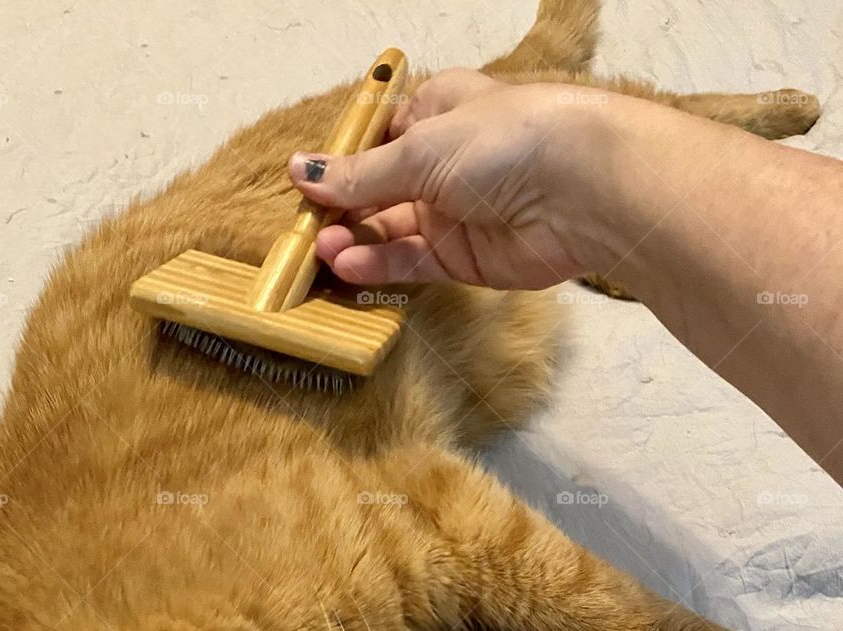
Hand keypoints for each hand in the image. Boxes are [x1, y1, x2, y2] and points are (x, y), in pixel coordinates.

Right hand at [288, 71, 586, 289]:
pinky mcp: (464, 259)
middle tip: (305, 230)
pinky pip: (412, 262)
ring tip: (323, 251)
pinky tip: (349, 266)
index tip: (304, 185)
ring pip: (391, 230)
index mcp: (437, 113)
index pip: (377, 140)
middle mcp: (444, 162)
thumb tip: (302, 171)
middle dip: (341, 210)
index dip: (341, 163)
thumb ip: (360, 174)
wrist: (579, 191)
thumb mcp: (420, 150)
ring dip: (355, 241)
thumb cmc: (505, 141)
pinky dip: (380, 265)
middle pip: (379, 190)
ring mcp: (454, 213)